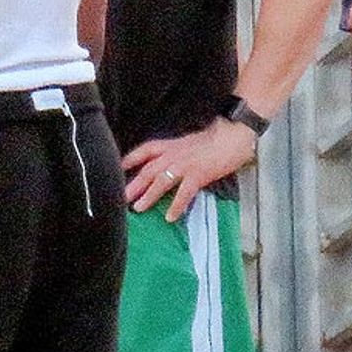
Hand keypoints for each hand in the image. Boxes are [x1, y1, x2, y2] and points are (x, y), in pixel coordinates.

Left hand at [122, 118, 257, 222]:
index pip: (144, 151)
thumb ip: (175, 152)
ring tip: (138, 208)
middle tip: (119, 198)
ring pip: (161, 181)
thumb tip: (166, 165)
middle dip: (133, 184)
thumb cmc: (215, 139)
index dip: (129, 160)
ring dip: (148, 196)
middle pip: (148, 170)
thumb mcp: (189, 143)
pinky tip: (170, 217)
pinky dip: (176, 205)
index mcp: (171, 145)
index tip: (117, 169)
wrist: (234, 134)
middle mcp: (174, 154)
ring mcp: (185, 164)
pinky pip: (184, 193)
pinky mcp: (199, 174)